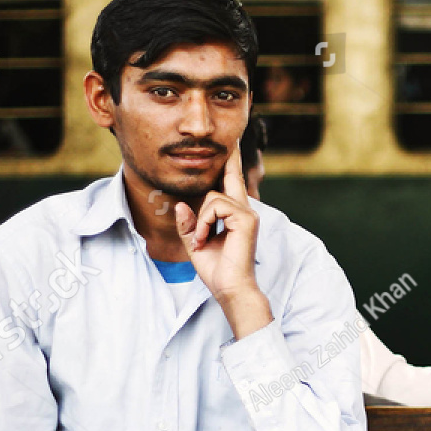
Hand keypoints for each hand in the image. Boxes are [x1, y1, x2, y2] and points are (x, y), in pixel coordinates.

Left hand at [174, 150, 271, 338]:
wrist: (231, 288)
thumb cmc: (216, 270)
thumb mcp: (194, 242)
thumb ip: (188, 223)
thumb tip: (182, 204)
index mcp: (235, 215)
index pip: (232, 181)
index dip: (232, 161)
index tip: (233, 142)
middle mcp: (245, 210)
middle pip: (227, 179)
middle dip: (228, 162)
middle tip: (226, 150)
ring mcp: (248, 213)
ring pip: (213, 197)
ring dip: (200, 219)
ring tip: (200, 240)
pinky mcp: (246, 219)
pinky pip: (216, 206)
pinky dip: (204, 223)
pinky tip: (205, 238)